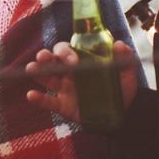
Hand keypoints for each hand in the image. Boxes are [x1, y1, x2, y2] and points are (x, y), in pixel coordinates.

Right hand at [24, 41, 140, 122]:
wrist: (122, 114)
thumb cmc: (121, 88)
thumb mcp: (127, 72)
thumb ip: (124, 57)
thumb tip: (119, 44)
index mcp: (80, 61)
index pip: (67, 50)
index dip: (66, 52)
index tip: (73, 60)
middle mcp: (68, 72)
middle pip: (51, 60)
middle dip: (45, 57)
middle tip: (45, 58)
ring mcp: (63, 88)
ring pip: (45, 77)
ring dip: (36, 71)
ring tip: (31, 69)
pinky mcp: (62, 105)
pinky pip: (47, 101)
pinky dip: (38, 99)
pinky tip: (31, 95)